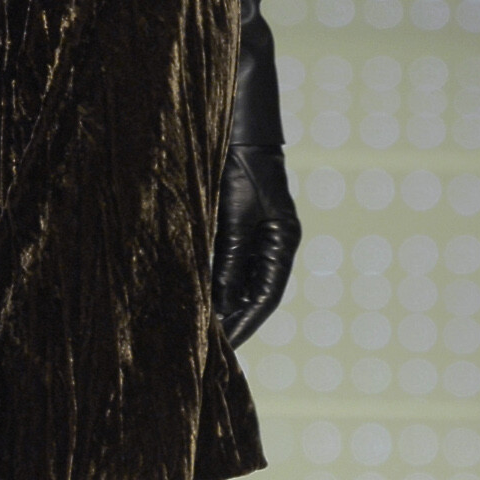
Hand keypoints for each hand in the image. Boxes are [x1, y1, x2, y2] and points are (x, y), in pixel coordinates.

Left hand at [212, 144, 299, 348]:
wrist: (235, 132)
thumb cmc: (238, 169)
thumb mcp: (232, 217)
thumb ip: (228, 260)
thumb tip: (219, 303)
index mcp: (283, 242)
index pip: (266, 296)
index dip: (246, 323)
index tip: (226, 347)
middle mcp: (273, 244)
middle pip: (253, 292)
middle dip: (232, 318)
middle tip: (207, 347)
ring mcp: (256, 236)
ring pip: (238, 280)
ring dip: (220, 303)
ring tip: (199, 329)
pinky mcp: (237, 227)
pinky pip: (227, 264)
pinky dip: (213, 282)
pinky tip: (197, 297)